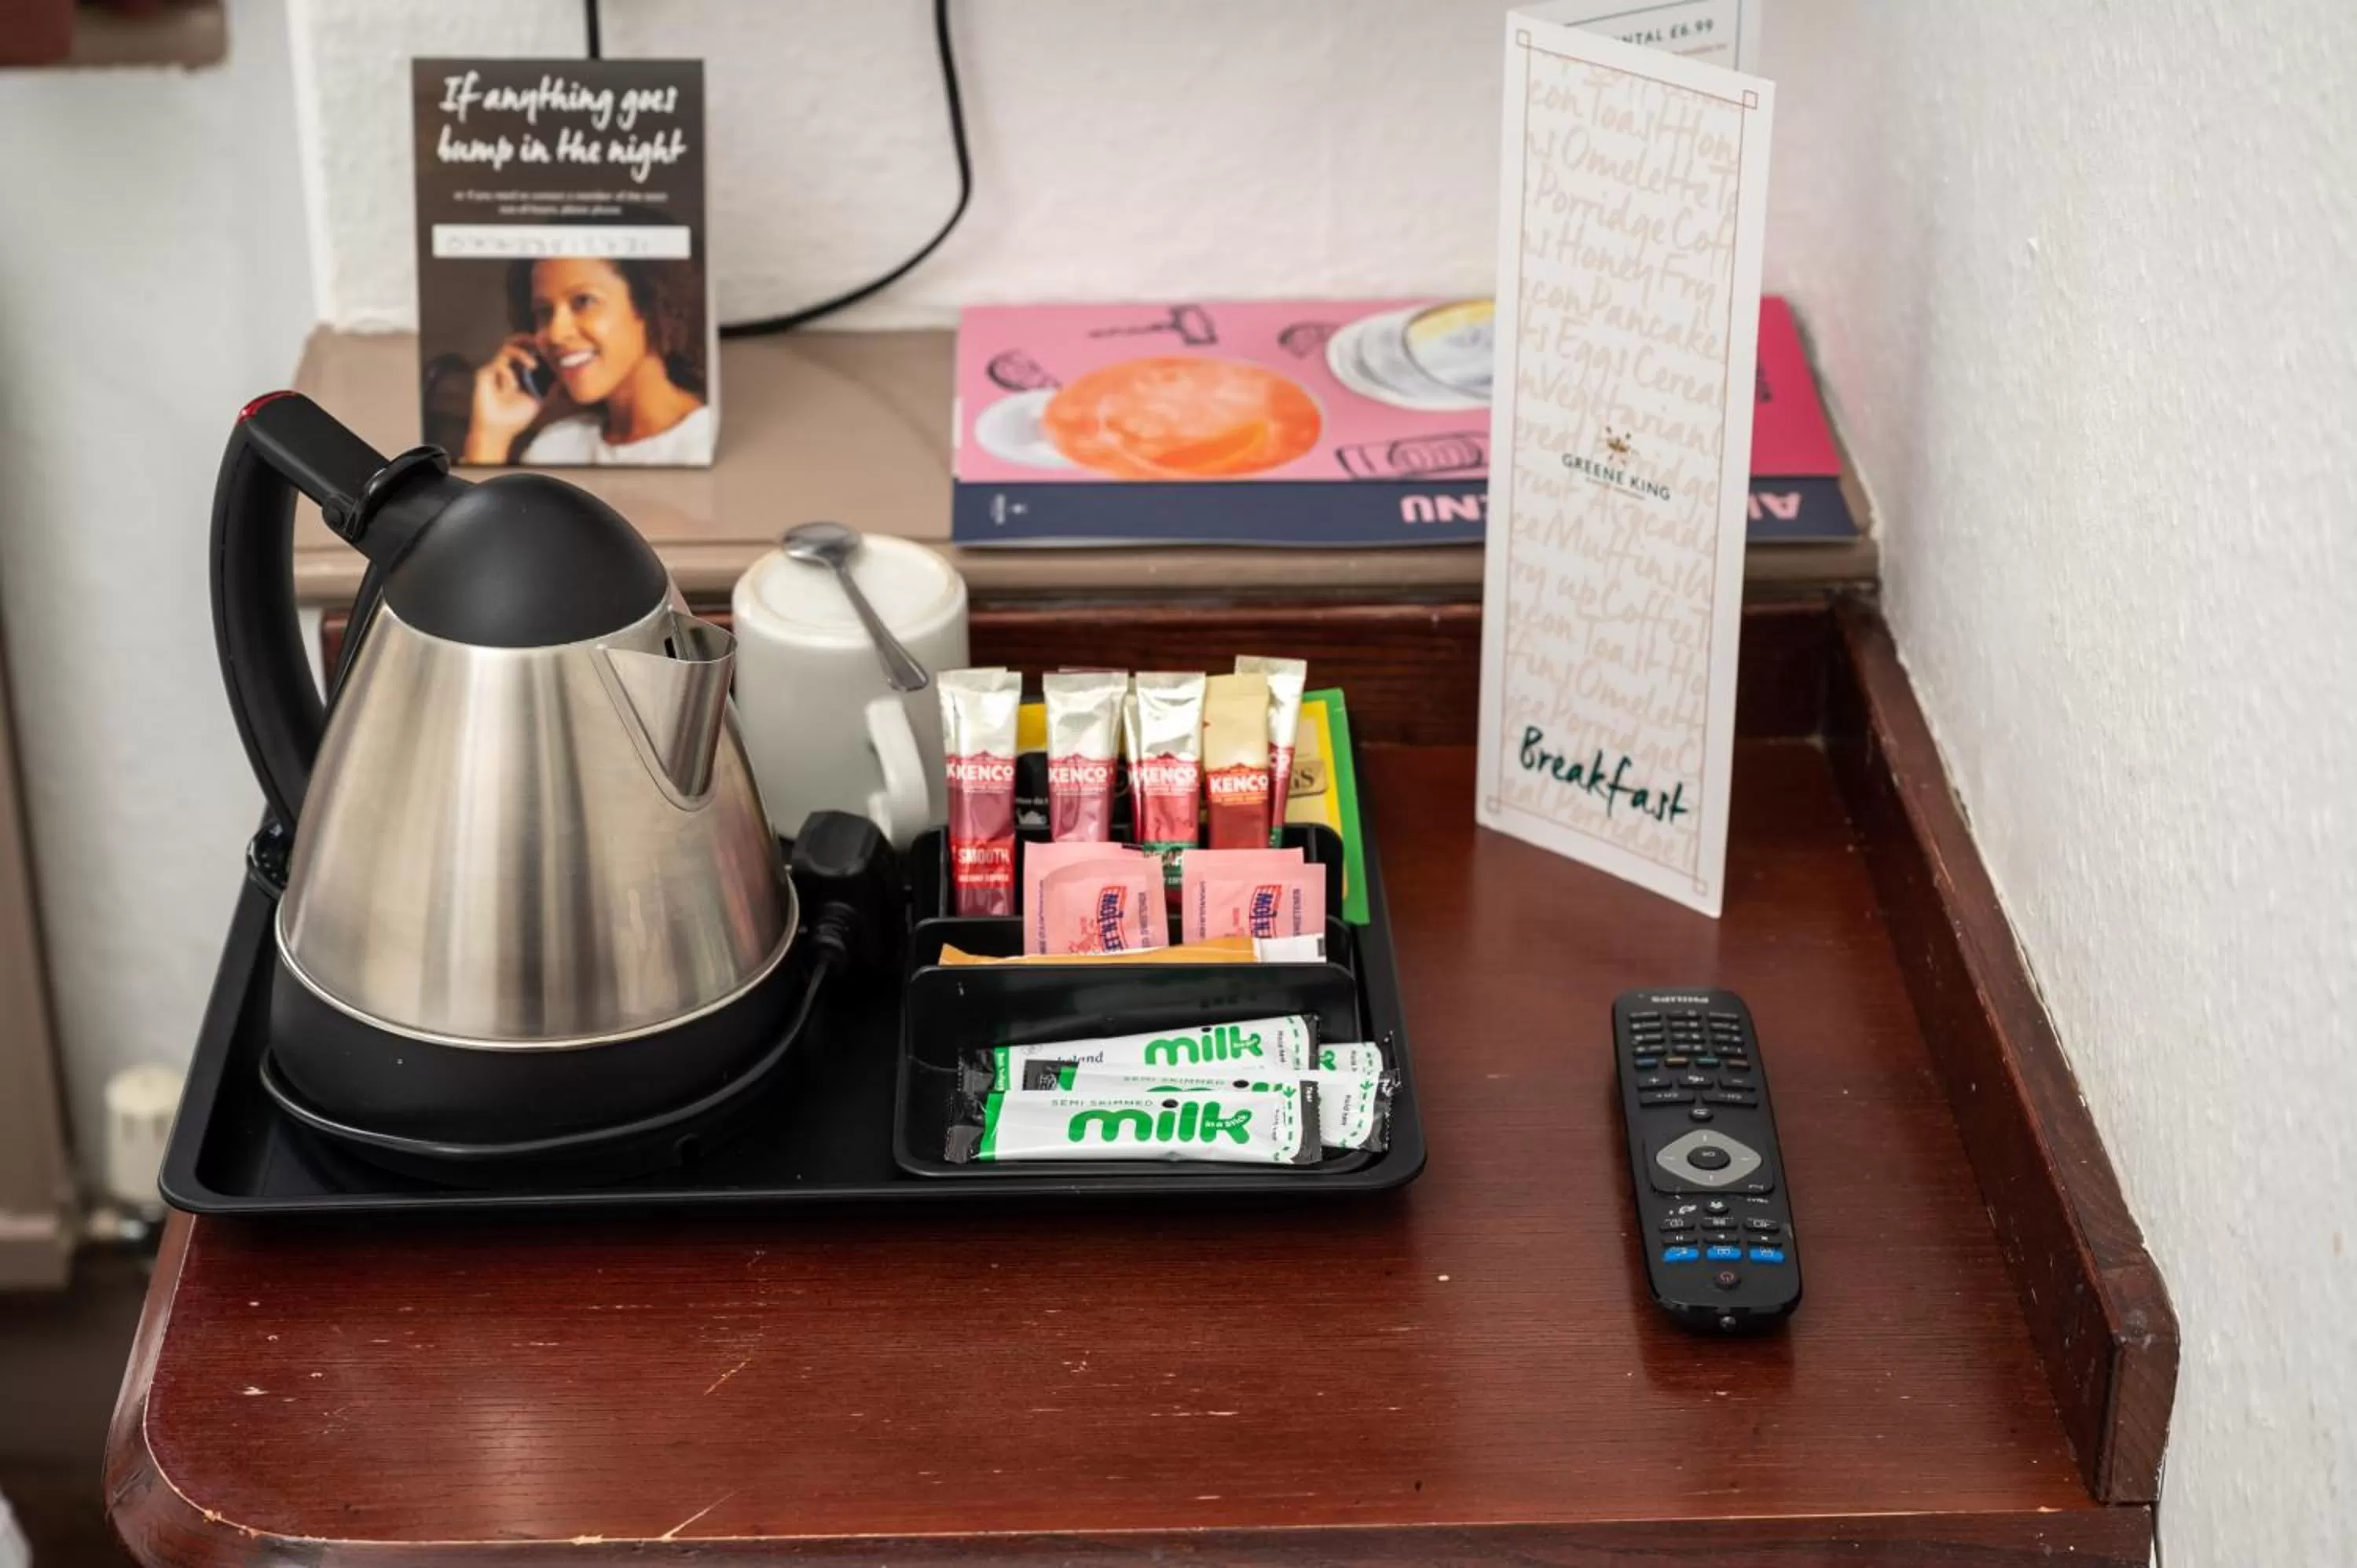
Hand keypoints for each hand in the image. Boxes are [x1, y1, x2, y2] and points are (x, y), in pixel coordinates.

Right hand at [461, 336, 544, 461]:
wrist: (499, 431)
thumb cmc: (516, 417)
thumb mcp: (540, 400)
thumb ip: (550, 388)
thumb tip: (564, 377)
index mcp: (519, 373)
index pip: (526, 352)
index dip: (536, 347)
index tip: (550, 347)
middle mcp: (506, 368)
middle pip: (514, 344)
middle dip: (527, 340)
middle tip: (539, 341)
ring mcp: (494, 370)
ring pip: (506, 350)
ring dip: (522, 354)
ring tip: (533, 365)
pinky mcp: (484, 374)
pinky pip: (498, 365)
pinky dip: (508, 374)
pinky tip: (512, 387)